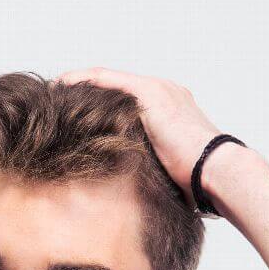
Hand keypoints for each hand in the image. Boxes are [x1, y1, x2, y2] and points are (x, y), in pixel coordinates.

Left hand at [54, 66, 227, 208]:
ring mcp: (159, 90)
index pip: (126, 100)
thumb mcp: (164, 170)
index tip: (74, 111)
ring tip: (54, 90)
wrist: (214, 171)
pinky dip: (84, 80)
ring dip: (80, 83)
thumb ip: (146, 166)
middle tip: (57, 98)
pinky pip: (108, 80)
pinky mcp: (151, 93)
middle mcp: (165, 92)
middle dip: (85, 90)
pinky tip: (63, 85)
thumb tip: (130, 190)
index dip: (99, 102)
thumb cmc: (196, 181)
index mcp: (169, 109)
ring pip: (108, 79)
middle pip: (115, 86)